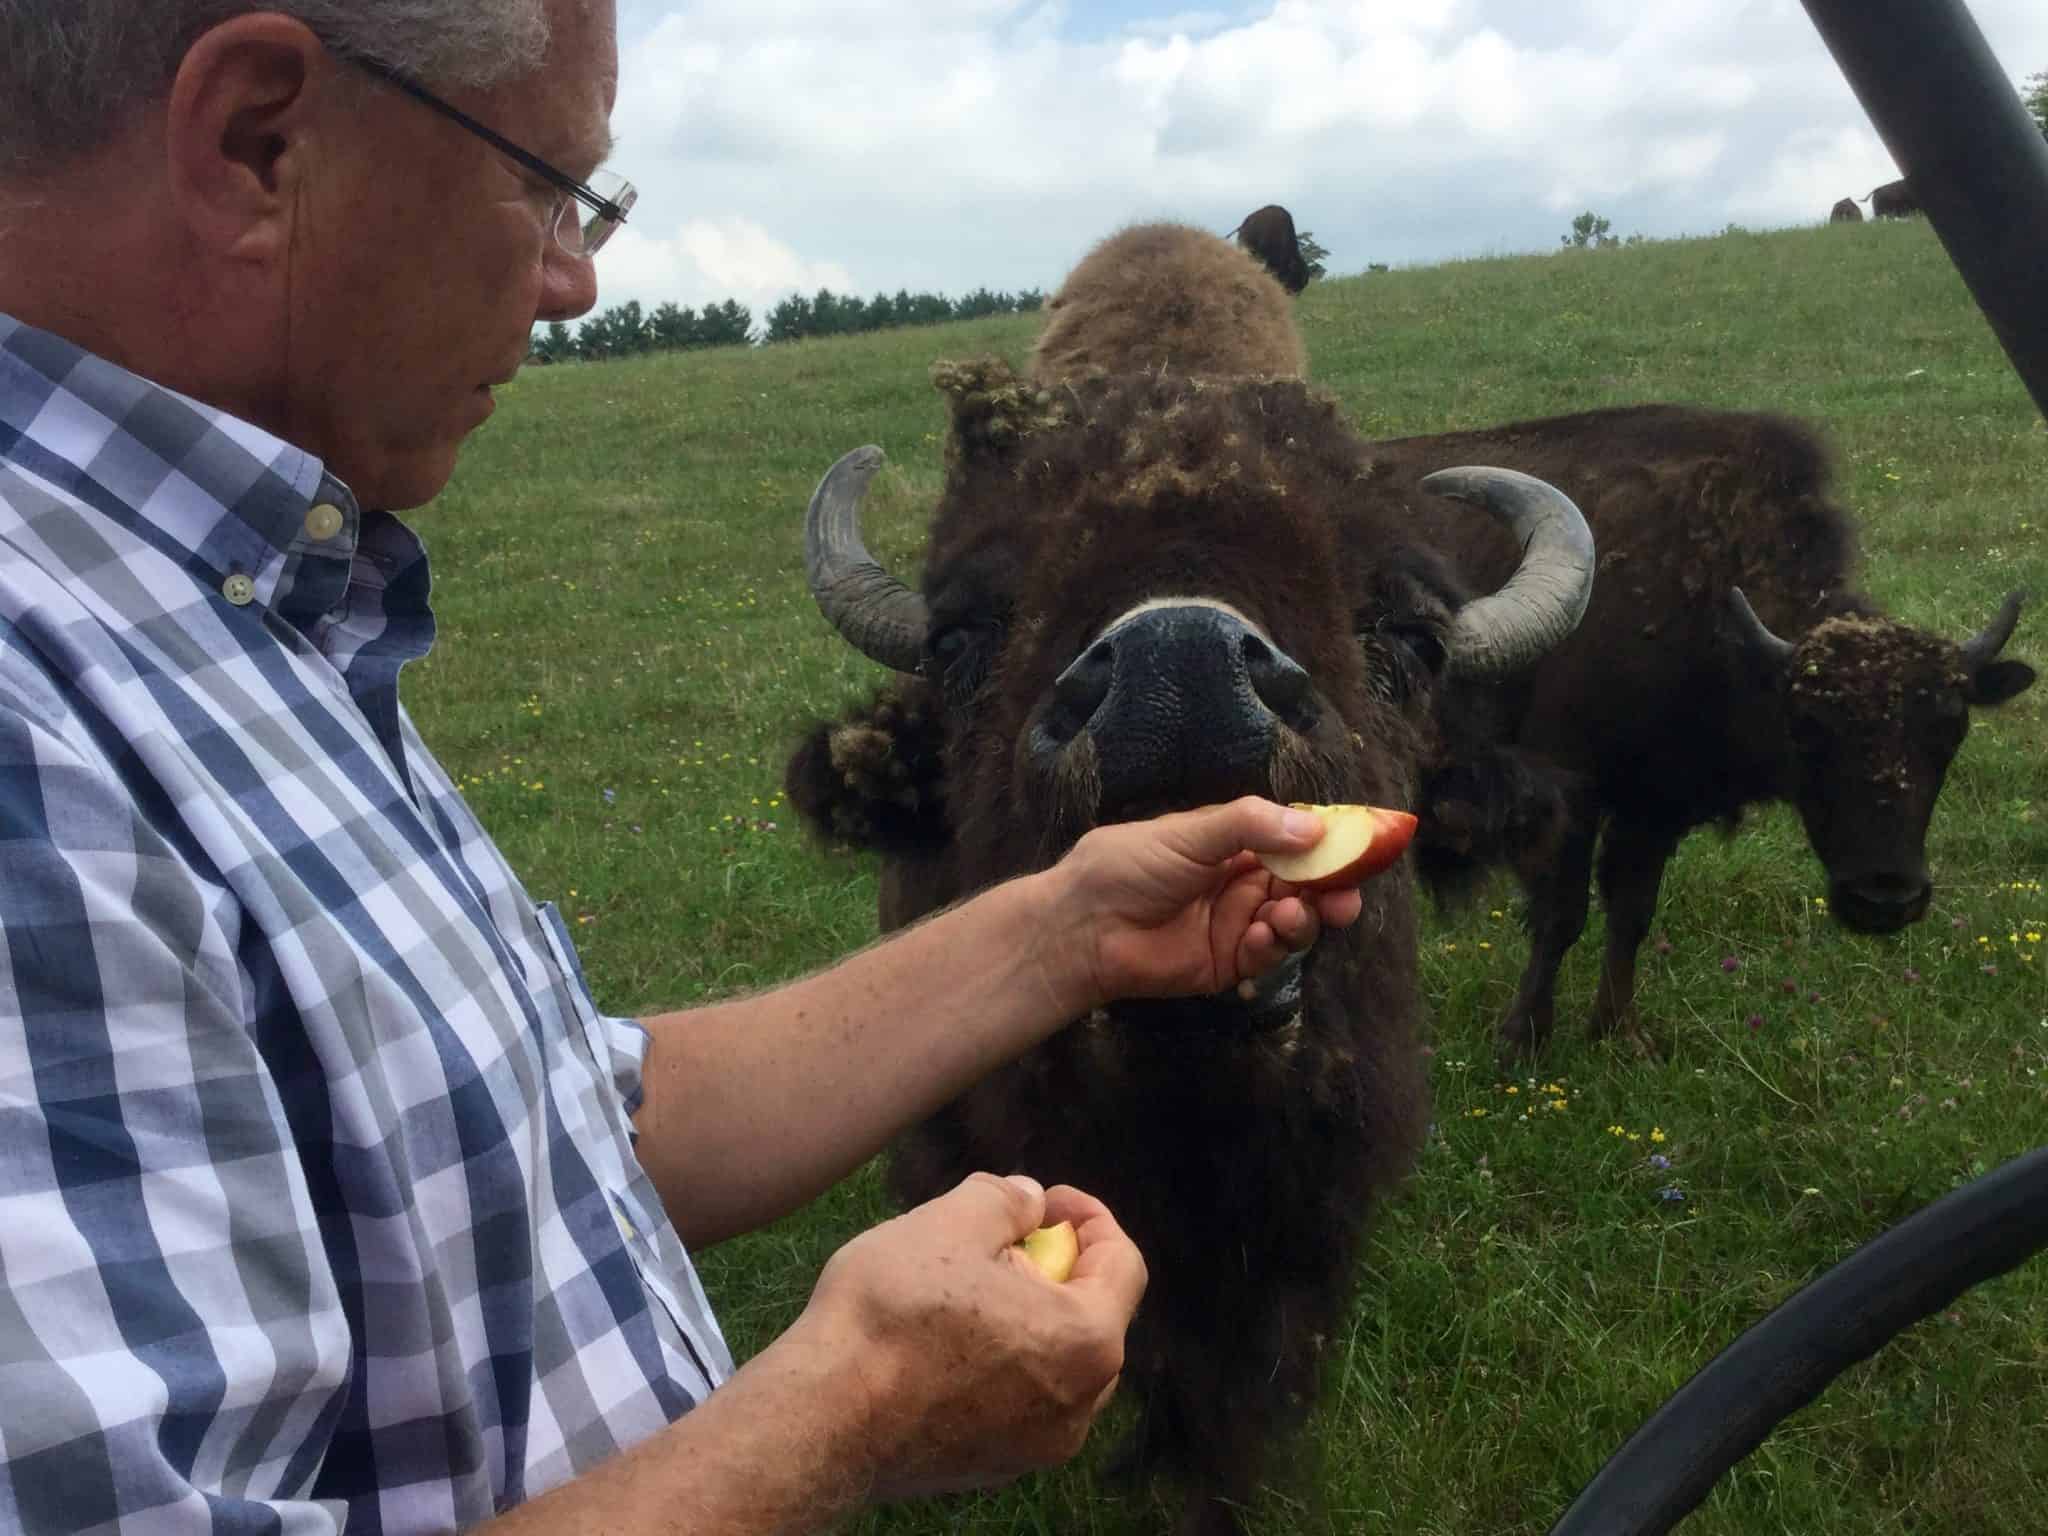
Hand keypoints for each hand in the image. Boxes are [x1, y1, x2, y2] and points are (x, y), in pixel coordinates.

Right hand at [788, 1173, 1144, 1502]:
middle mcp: (1078, 1406)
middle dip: (1056, 1270)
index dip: (1087, 1216)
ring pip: (1055, 1365)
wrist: (822, 1419)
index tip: (1044, 1201)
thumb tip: (1029, 1199)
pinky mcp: (993, 1470)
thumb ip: (1006, 1199)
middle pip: (1093, 1316)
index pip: (1123, 1263)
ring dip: (1026, 1320)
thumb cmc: (891, 1314)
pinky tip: (941, 1344)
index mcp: (1086, 1341)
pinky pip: (1018, 1403)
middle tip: (999, 1244)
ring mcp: (1036, 1447)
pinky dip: (999, 1366)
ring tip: (965, 1293)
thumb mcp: (949, 1222)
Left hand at [1042, 796, 1365, 1010]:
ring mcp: (1236, 923)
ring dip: (1304, 917)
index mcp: (1232, 842)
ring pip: (1294, 919)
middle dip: (1332, 886)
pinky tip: (1265, 934)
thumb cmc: (1126, 866)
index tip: (1366, 841)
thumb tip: (1316, 824)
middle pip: (1306, 882)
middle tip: (1348, 893)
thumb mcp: (1190, 833)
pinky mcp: (1228, 963)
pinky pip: (1268, 955)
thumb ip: (1251, 825)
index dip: (1331, 839)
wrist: (1083, 927)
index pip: (1295, 837)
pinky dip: (1276, 944)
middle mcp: (1241, 881)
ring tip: (1293, 913)